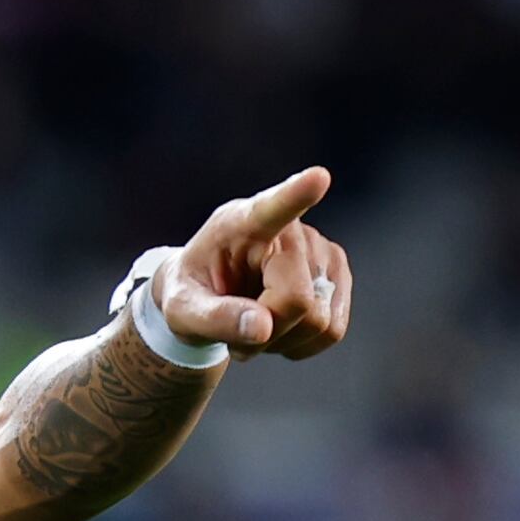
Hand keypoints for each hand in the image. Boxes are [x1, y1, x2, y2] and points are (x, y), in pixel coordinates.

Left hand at [156, 168, 355, 361]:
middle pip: (297, 301)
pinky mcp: (337, 276)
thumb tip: (263, 327)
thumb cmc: (192, 294)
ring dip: (283, 339)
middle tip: (236, 326)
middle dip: (266, 331)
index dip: (297, 194)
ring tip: (255, 322)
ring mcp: (321, 251)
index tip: (318, 177)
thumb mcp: (182, 311)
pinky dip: (302, 343)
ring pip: (319, 321)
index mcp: (242, 223)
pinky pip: (332, 330)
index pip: (273, 207)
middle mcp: (291, 231)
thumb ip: (215, 318)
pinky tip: (279, 327)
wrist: (209, 295)